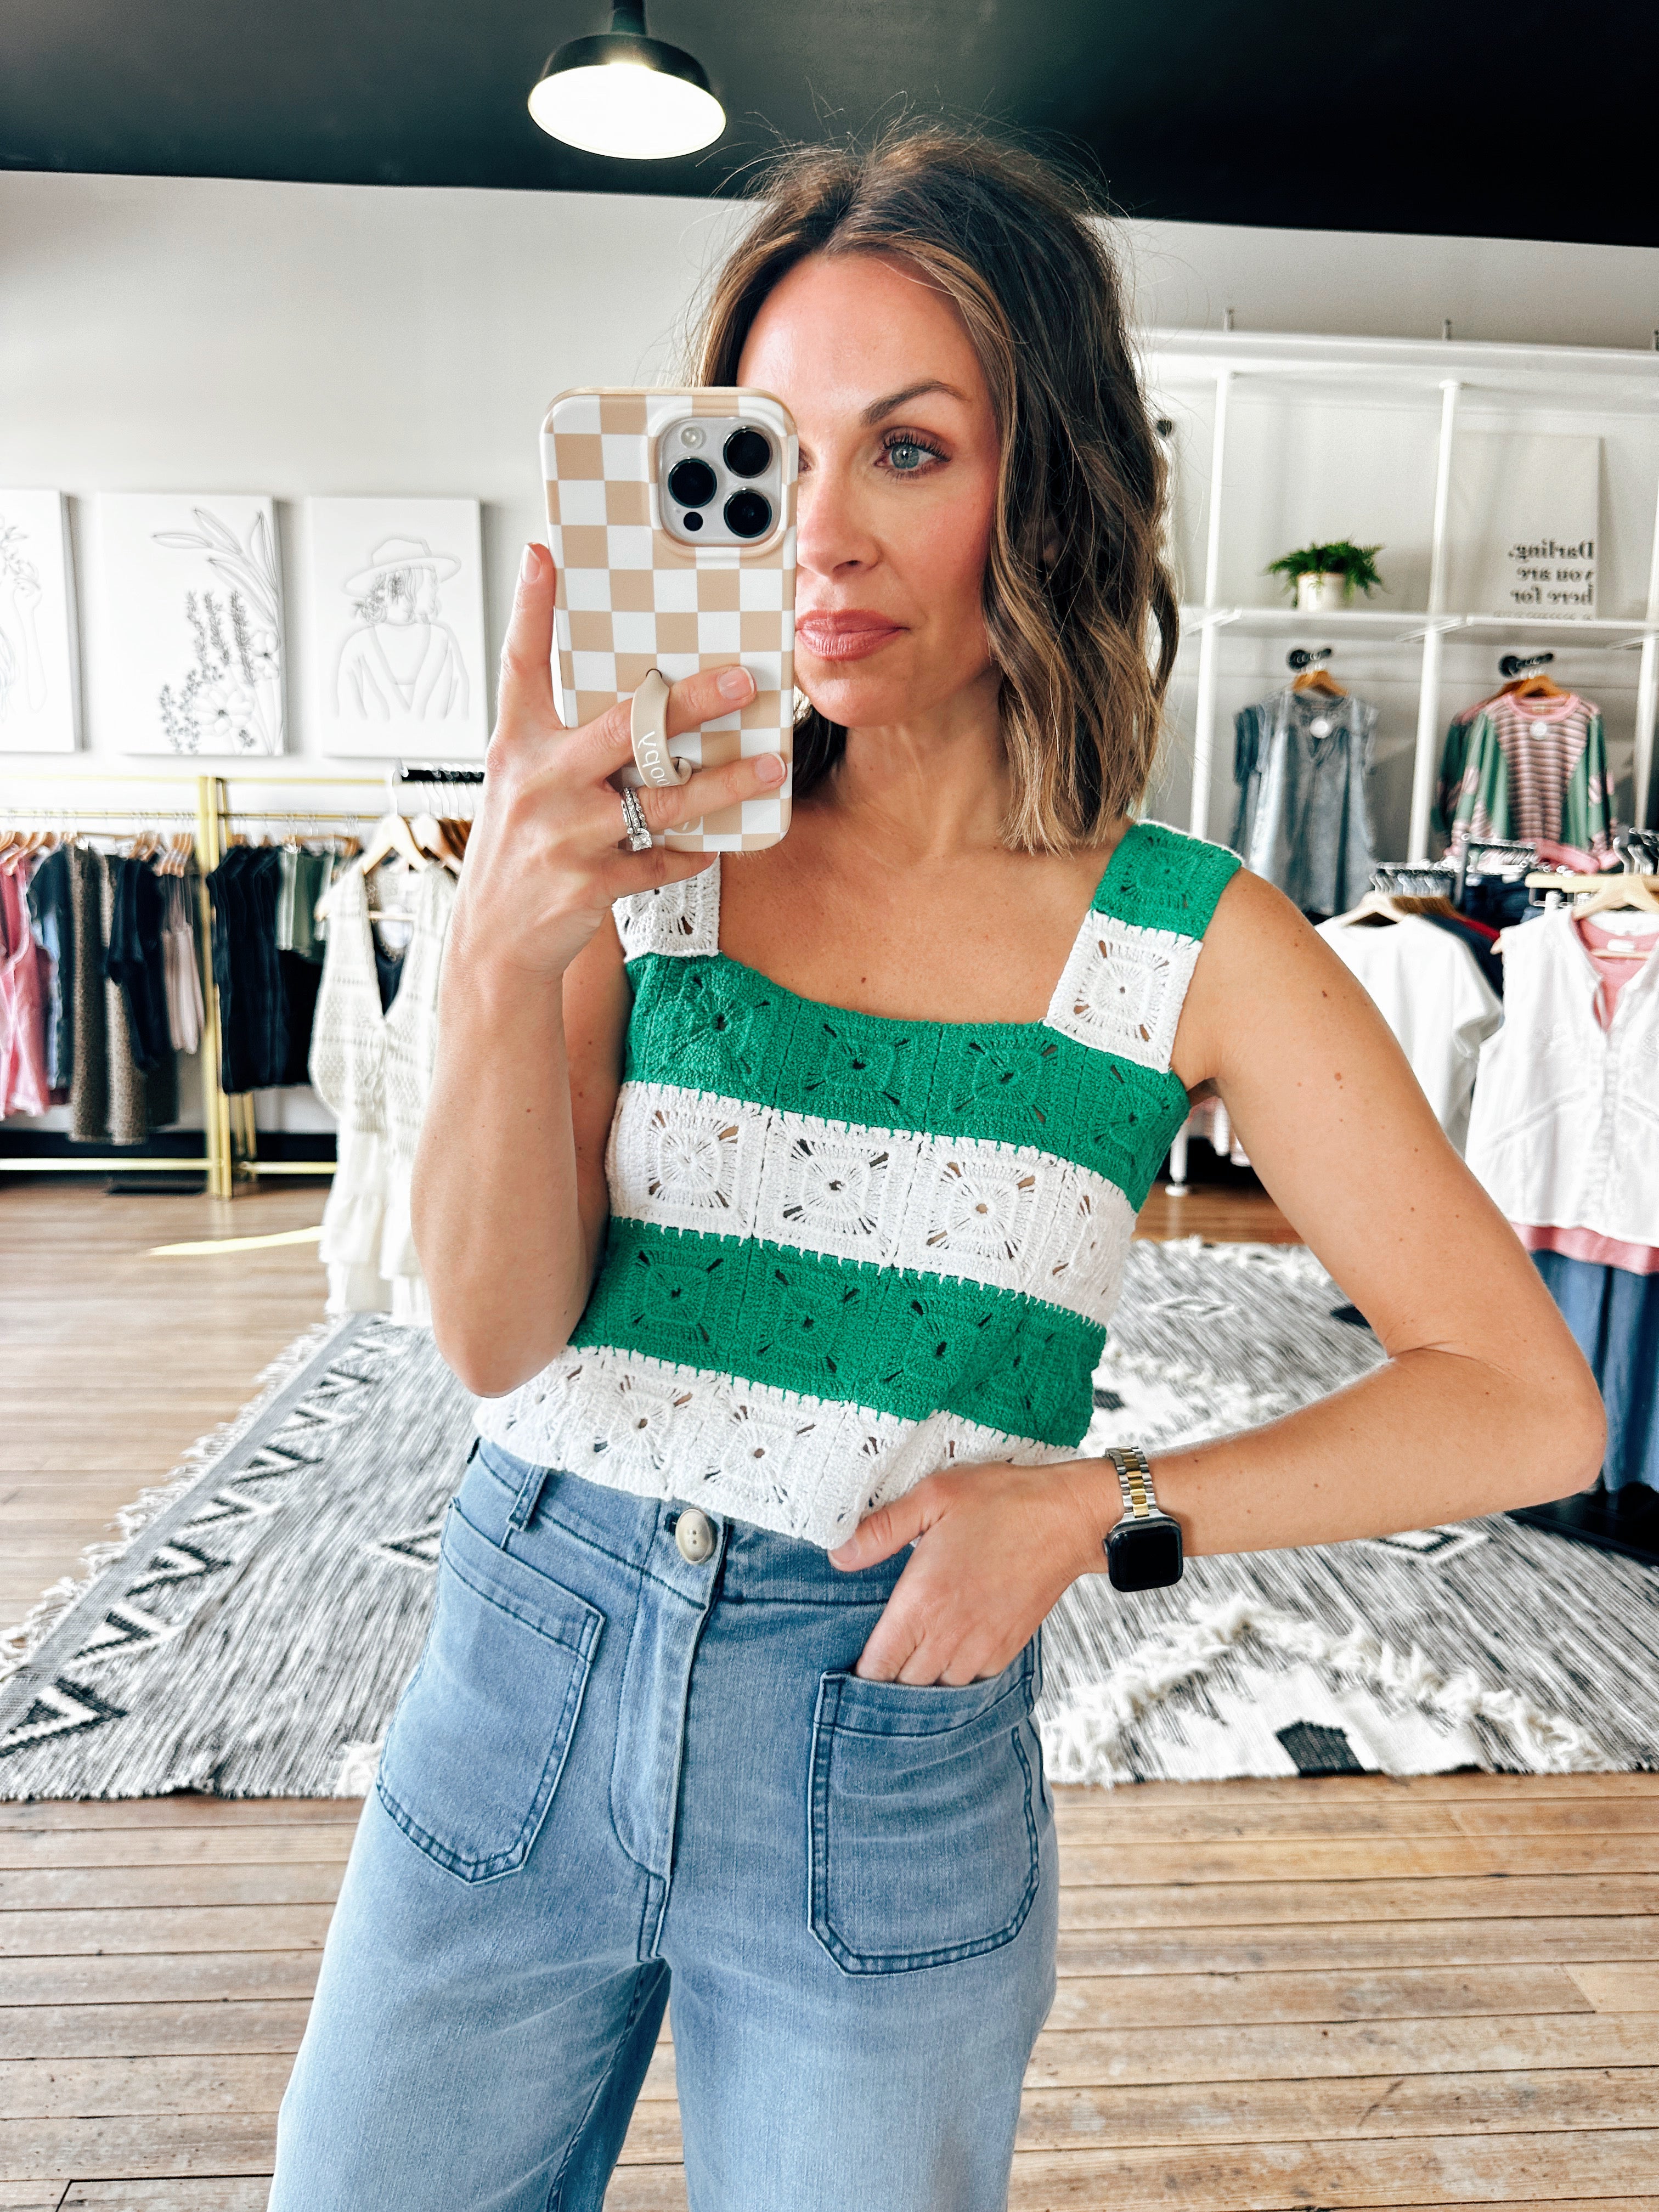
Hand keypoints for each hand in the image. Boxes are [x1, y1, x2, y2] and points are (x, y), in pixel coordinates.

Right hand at [454, 541, 784, 980]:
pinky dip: (694, 852)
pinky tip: (717, 844)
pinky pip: (662, 859)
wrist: (495, 942)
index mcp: (517, 747)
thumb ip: (569, 741)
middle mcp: (537, 783)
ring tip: (765, 767)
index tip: (544, 555)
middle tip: (741, 683)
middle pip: (624, 729)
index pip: (521, 664)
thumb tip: (642, 706)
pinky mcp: (587, 883)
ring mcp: (563, 835)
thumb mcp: (525, 784)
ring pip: (661, 800)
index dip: (531, 608)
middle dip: (689, 703)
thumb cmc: (520, 850)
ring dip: (723, 785)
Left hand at [828, 1461, 1102, 1683]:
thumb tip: (838, 1557)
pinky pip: (972, 1681)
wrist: (1069, 1516)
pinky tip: (945, 1653)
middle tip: (873, 1661)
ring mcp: (983, 1644)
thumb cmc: (1001, 1500)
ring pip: (938, 1688)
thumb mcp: (933, 1496)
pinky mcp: (1008, 1646)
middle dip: (886, 1679)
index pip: (879, 1665)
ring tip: (906, 1661)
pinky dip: (954, 1675)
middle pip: (904, 1686)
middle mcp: (951, 1632)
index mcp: (924, 1600)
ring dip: (920, 1680)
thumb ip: (881, 1529)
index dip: (859, 1673)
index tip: (847, 1664)